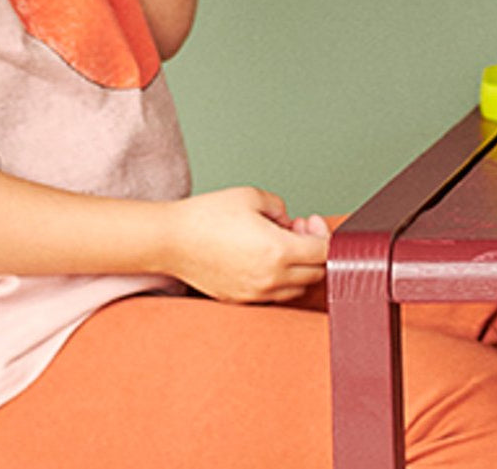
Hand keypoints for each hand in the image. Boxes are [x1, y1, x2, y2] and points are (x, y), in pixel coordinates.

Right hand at [164, 187, 330, 303]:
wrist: (171, 240)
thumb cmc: (208, 216)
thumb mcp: (253, 196)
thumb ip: (281, 207)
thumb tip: (290, 222)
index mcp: (278, 251)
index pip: (325, 252)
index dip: (325, 234)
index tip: (311, 221)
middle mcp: (270, 278)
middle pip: (316, 273)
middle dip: (315, 249)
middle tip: (299, 228)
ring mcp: (255, 293)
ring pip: (297, 288)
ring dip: (300, 266)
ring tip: (281, 242)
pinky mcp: (241, 300)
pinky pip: (275, 295)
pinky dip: (281, 278)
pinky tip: (266, 256)